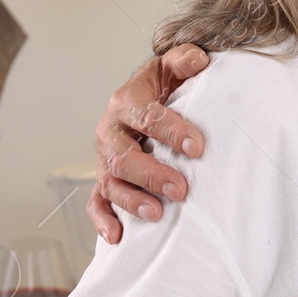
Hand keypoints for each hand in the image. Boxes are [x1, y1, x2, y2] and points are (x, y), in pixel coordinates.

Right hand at [88, 44, 209, 243]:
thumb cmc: (163, 86)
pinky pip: (96, 202)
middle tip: (181, 188)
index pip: (146, 116)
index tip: (198, 147)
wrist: (142, 99)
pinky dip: (103, 219)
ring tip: (157, 213)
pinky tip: (117, 236)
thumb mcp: (172, 67)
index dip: (171, 131)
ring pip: (111, 181)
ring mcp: (105, 158)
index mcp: (126, 101)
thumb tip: (200, 60)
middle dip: (151, 174)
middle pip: (123, 155)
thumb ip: (185, 60)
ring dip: (132, 199)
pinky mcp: (105, 179)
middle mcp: (110, 130)